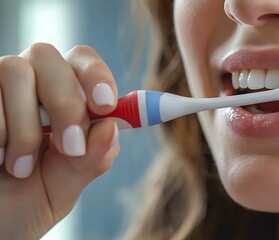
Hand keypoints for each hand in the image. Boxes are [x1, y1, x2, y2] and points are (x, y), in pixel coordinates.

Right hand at [0, 43, 119, 238]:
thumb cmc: (27, 199)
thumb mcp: (66, 184)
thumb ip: (92, 158)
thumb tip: (111, 126)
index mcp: (62, 95)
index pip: (82, 60)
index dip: (96, 75)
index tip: (105, 107)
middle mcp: (27, 82)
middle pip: (47, 56)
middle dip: (66, 103)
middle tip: (71, 147)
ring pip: (14, 70)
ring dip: (26, 125)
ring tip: (22, 168)